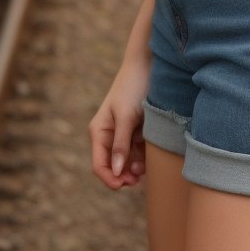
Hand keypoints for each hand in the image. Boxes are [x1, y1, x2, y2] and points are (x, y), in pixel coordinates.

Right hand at [88, 54, 149, 189]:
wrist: (148, 65)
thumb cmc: (132, 87)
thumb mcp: (126, 117)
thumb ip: (121, 144)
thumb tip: (116, 172)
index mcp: (99, 132)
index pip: (99, 164)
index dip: (109, 179)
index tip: (124, 185)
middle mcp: (109, 135)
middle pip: (113, 166)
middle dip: (124, 175)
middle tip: (139, 178)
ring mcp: (123, 134)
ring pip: (126, 162)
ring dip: (135, 168)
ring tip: (144, 168)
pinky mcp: (137, 131)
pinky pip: (138, 152)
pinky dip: (143, 158)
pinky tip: (149, 159)